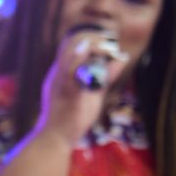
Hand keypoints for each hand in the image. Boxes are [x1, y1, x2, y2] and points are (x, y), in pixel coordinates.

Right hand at [37, 26, 128, 144]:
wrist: (54, 138)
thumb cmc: (72, 118)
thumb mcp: (93, 93)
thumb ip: (106, 76)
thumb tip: (122, 57)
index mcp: (61, 73)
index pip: (72, 45)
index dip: (90, 38)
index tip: (107, 40)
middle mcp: (58, 73)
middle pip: (71, 44)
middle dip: (92, 38)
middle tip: (110, 43)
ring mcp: (60, 81)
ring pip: (70, 54)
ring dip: (91, 46)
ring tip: (108, 47)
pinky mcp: (65, 92)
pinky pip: (70, 70)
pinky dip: (78, 58)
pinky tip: (88, 49)